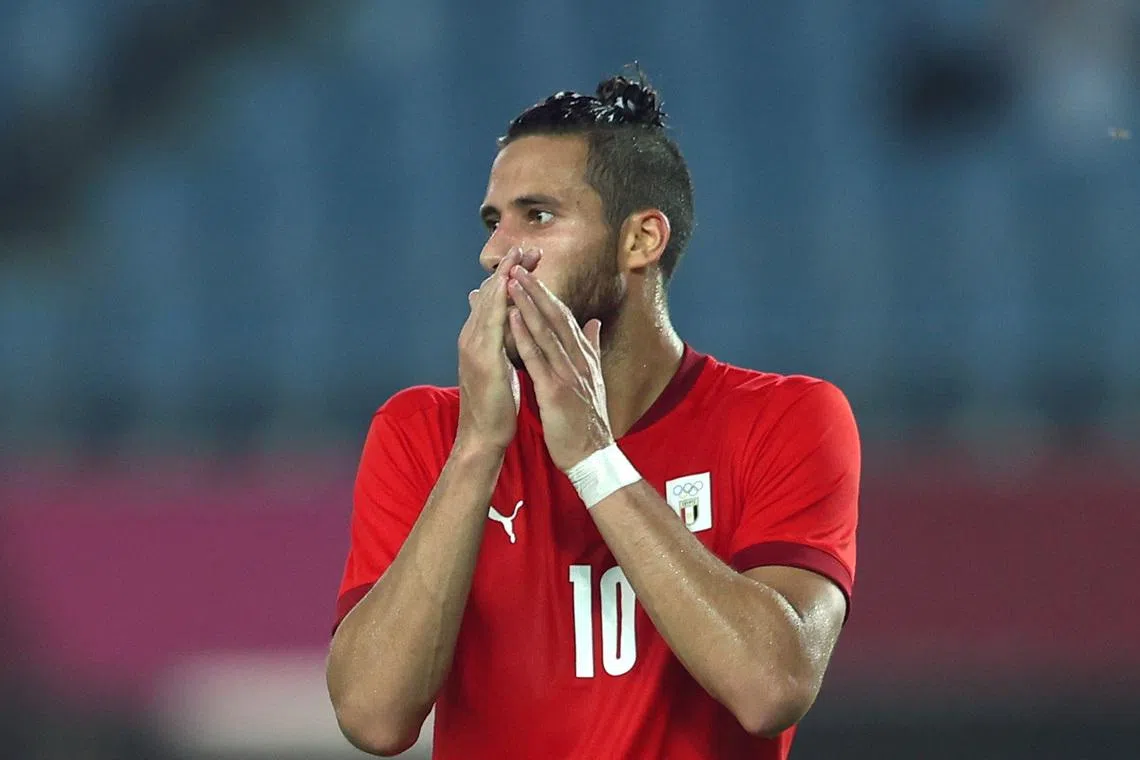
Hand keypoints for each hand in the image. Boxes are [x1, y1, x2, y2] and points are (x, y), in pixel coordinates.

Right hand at [456, 247, 540, 451]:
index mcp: (480, 338)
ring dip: (505, 279)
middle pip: (491, 294)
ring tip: (520, 258)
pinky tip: (510, 290)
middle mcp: (472, 337)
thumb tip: (510, 321)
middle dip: (510, 270)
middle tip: (528, 248)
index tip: (531, 258)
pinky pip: (491, 325)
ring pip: (488, 304)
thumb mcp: (500, 364)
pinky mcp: (481, 359)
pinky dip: (499, 305)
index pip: (496, 298)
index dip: (512, 277)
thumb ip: (502, 341)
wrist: (483, 435)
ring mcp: (474, 347)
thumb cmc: (495, 403)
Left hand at [505, 266, 612, 470]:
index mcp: (584, 356)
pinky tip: (512, 319)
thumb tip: (594, 324)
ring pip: (546, 331)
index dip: (546, 295)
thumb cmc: (588, 419)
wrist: (592, 454)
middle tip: (518, 265)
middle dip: (536, 290)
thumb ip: (593, 348)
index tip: (530, 274)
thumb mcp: (593, 379)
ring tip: (512, 280)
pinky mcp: (556, 391)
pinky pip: (537, 358)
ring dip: (527, 304)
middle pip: (555, 317)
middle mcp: (578, 359)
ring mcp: (569, 374)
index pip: (564, 318)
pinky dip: (524, 336)